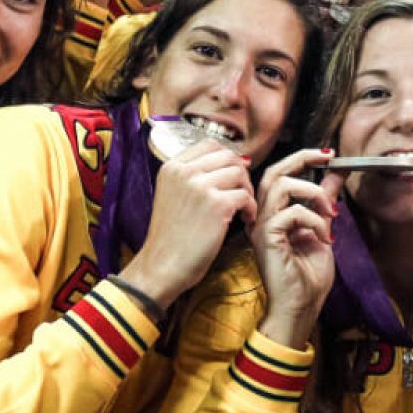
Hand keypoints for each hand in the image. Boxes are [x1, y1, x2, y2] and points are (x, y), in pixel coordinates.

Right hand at [123, 141, 255, 309]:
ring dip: (247, 191)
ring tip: (243, 208)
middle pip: (228, 156)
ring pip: (240, 173)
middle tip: (242, 193)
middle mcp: (184, 172)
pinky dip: (251, 208)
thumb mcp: (172, 195)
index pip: (209, 145)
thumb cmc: (171, 237)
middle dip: (240, 174)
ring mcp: (200, 187)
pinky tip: (245, 220)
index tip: (232, 177)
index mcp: (171, 167)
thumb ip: (192, 177)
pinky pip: (246, 196)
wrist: (162, 267)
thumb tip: (232, 161)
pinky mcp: (217, 205)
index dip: (227, 159)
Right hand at [250, 149, 343, 348]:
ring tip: (332, 214)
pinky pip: (290, 212)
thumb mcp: (322, 229)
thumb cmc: (308, 278)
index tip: (328, 155)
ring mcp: (260, 227)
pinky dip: (314, 219)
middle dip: (302, 158)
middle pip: (273, 172)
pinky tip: (324, 237)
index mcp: (271, 216)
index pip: (278, 176)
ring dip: (313, 192)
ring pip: (280, 186)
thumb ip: (324, 202)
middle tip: (328, 156)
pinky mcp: (267, 238)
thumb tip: (336, 175)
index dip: (301, 159)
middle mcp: (261, 218)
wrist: (300, 309)